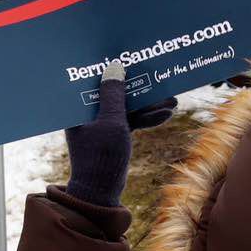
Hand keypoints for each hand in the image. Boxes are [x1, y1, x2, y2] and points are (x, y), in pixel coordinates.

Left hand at [64, 61, 175, 206]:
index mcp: (77, 108)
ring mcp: (100, 124)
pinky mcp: (111, 135)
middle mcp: (86, 113)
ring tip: (173, 99)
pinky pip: (130, 120)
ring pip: (127, 106)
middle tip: (158, 75)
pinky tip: (166, 114)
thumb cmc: (101, 158)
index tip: (130, 56)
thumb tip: (115, 66)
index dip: (112, 68)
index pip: (94, 80)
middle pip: (114, 92)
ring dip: (148, 104)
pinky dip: (146, 118)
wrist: (100, 194)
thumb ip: (115, 94)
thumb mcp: (112, 121)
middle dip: (139, 87)